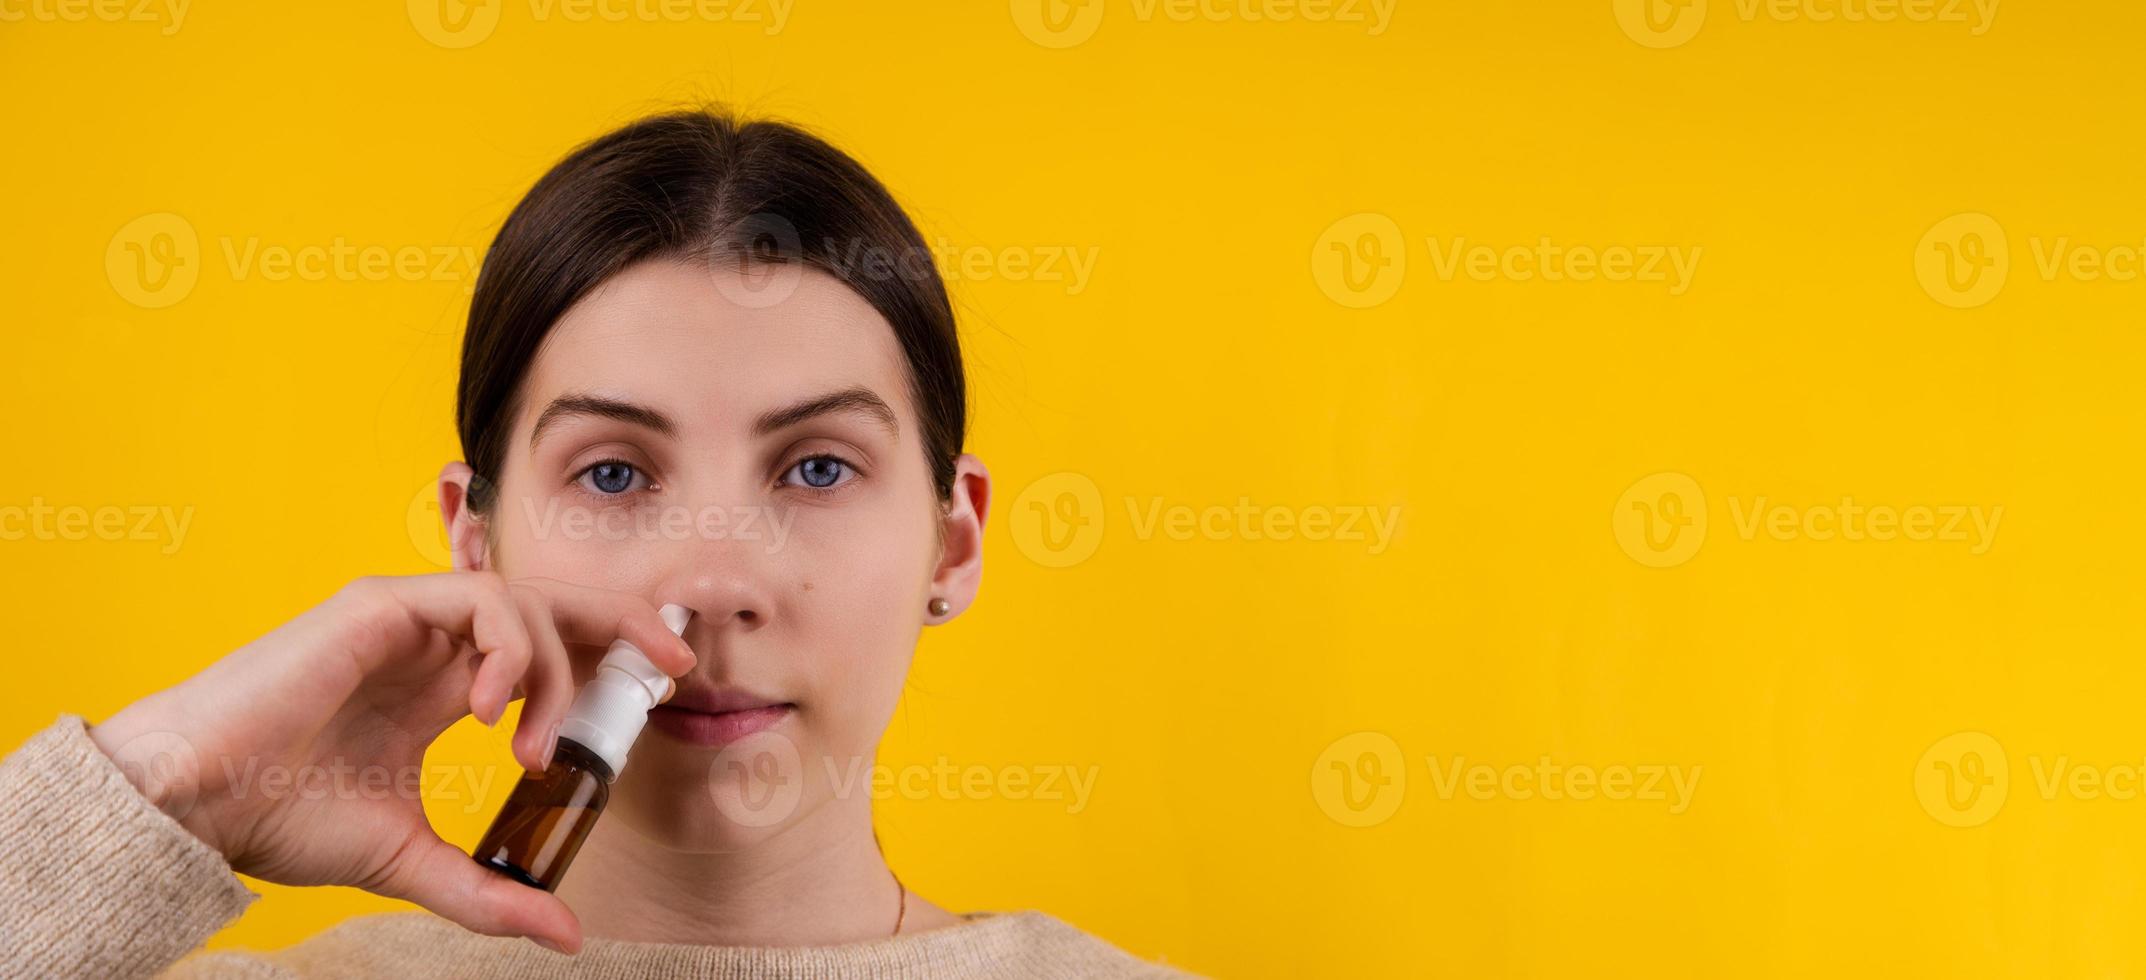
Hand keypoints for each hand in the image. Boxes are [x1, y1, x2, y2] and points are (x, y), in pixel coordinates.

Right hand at [86, 572, 696, 953]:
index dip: (608, 655)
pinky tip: (496, 709)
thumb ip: (486, 892)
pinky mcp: (380, 606)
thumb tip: (565, 934)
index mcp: (443, 686)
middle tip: (676, 661)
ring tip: (536, 751)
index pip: (548, 648)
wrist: (199, 805)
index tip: (659, 688)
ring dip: (553, 677)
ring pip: (525, 605)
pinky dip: (510, 648)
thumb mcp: (409, 862)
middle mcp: (433, 644)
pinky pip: (479, 601)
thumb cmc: (281, 820)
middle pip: (554, 603)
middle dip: (626, 619)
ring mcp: (408, 619)